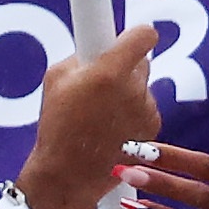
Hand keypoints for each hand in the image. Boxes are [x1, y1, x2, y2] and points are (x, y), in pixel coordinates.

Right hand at [13, 21, 170, 208]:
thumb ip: (81, 57)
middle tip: (101, 80)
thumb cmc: (58, 126)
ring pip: (143, 87)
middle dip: (124, 67)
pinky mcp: (152, 129)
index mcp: (109, 72)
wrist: (70, 173)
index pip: (143, 36)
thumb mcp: (55, 78)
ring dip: (127, 92)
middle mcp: (133, 89)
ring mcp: (146, 110)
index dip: (137, 35)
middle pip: (141, 62)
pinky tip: (111, 127)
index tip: (131, 37)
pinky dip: (132, 113)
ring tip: (100, 112)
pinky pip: (145, 108)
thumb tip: (95, 50)